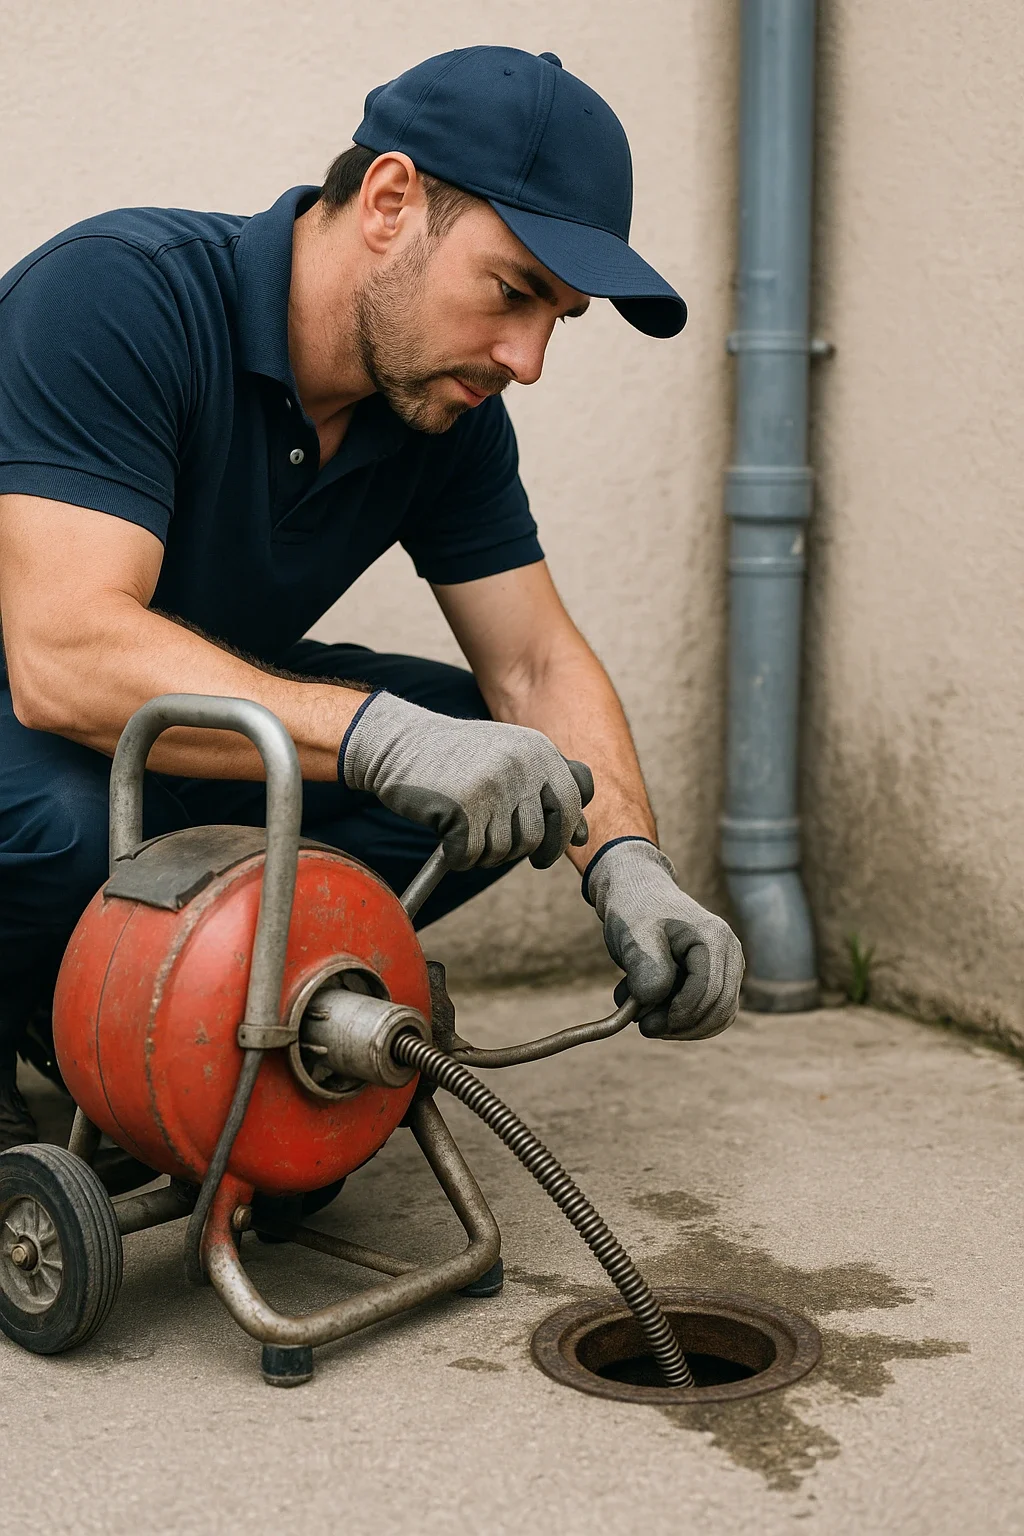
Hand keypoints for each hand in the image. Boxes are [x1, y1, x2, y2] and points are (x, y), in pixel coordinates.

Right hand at [340, 691, 592, 870]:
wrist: (399, 743)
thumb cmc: (456, 758)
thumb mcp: (509, 757)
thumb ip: (548, 790)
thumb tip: (584, 836)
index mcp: (539, 751)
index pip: (573, 803)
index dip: (562, 832)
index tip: (543, 850)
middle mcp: (522, 765)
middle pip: (538, 835)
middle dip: (520, 852)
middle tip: (497, 850)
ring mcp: (494, 786)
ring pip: (505, 850)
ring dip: (484, 853)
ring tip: (465, 833)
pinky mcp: (464, 808)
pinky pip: (472, 855)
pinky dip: (459, 857)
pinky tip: (447, 839)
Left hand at [586, 838, 743, 1038]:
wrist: (638, 894)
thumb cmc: (635, 911)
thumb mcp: (634, 935)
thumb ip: (647, 968)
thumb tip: (656, 1000)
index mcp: (714, 938)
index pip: (709, 991)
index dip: (680, 1015)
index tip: (646, 1025)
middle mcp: (730, 952)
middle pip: (720, 1008)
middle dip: (682, 1025)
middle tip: (645, 1026)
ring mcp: (728, 965)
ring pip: (720, 1016)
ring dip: (684, 1027)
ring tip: (646, 1016)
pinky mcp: (719, 977)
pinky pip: (713, 1012)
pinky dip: (687, 1022)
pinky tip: (656, 1013)